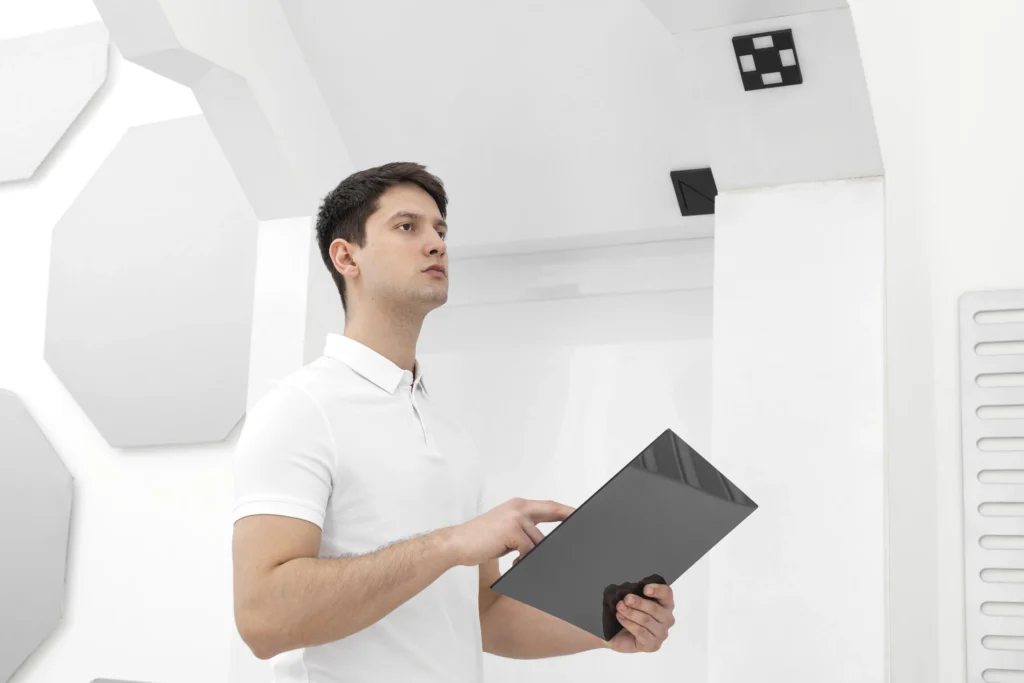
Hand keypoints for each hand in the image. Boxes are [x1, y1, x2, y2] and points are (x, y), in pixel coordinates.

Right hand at [447, 497, 574, 566]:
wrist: (457, 543)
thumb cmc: (479, 539)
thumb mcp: (506, 531)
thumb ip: (524, 532)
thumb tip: (542, 544)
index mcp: (518, 506)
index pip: (549, 506)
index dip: (566, 510)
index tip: (580, 515)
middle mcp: (519, 508)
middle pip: (552, 512)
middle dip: (567, 518)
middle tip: (581, 531)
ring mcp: (516, 518)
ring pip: (539, 541)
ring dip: (531, 554)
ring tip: (517, 560)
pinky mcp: (512, 530)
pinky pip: (528, 550)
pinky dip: (522, 559)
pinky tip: (512, 562)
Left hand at [606, 583, 675, 653]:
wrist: (619, 635)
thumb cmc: (630, 615)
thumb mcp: (633, 602)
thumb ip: (635, 595)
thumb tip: (628, 591)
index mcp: (666, 604)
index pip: (667, 594)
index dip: (657, 590)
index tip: (645, 589)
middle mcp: (667, 619)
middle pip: (655, 608)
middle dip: (638, 602)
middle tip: (626, 599)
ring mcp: (661, 633)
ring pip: (646, 620)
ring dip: (630, 612)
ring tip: (619, 607)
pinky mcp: (653, 645)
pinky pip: (640, 631)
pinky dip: (628, 623)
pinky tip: (620, 617)